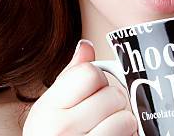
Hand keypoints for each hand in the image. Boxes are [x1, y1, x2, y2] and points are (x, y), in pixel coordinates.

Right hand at [23, 40, 137, 134]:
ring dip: (124, 122)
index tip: (91, 93)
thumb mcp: (52, 107)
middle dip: (114, 101)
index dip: (97, 80)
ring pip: (126, 118)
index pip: (89, 73)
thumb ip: (71, 76)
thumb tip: (86, 46)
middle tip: (103, 113)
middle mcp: (60, 130)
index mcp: (47, 110)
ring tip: (109, 128)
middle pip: (112, 94)